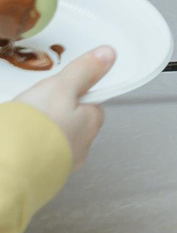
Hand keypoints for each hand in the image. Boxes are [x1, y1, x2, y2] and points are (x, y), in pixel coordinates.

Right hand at [16, 46, 113, 171]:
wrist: (7, 170)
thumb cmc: (37, 126)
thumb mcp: (60, 88)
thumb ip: (84, 71)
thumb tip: (109, 55)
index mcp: (91, 124)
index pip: (90, 104)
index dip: (71, 94)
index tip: (54, 91)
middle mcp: (80, 148)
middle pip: (70, 122)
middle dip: (52, 114)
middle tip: (32, 108)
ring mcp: (60, 166)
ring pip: (51, 140)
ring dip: (37, 131)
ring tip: (18, 124)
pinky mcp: (39, 177)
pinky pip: (35, 157)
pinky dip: (26, 148)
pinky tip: (14, 142)